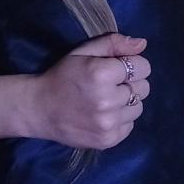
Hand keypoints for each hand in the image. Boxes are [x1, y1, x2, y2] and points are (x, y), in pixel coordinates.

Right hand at [27, 32, 151, 149]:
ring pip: (138, 107)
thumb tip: (142, 44)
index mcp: (102, 73)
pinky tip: (103, 114)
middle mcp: (108, 100)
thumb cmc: (62, 76)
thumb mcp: (83, 52)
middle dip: (130, 83)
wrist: (39, 109)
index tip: (116, 68)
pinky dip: (120, 119)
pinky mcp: (108, 140)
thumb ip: (114, 44)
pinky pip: (130, 125)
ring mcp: (108, 123)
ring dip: (127, 102)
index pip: (143, 67)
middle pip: (144, 88)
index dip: (131, 64)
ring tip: (106, 100)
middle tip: (109, 85)